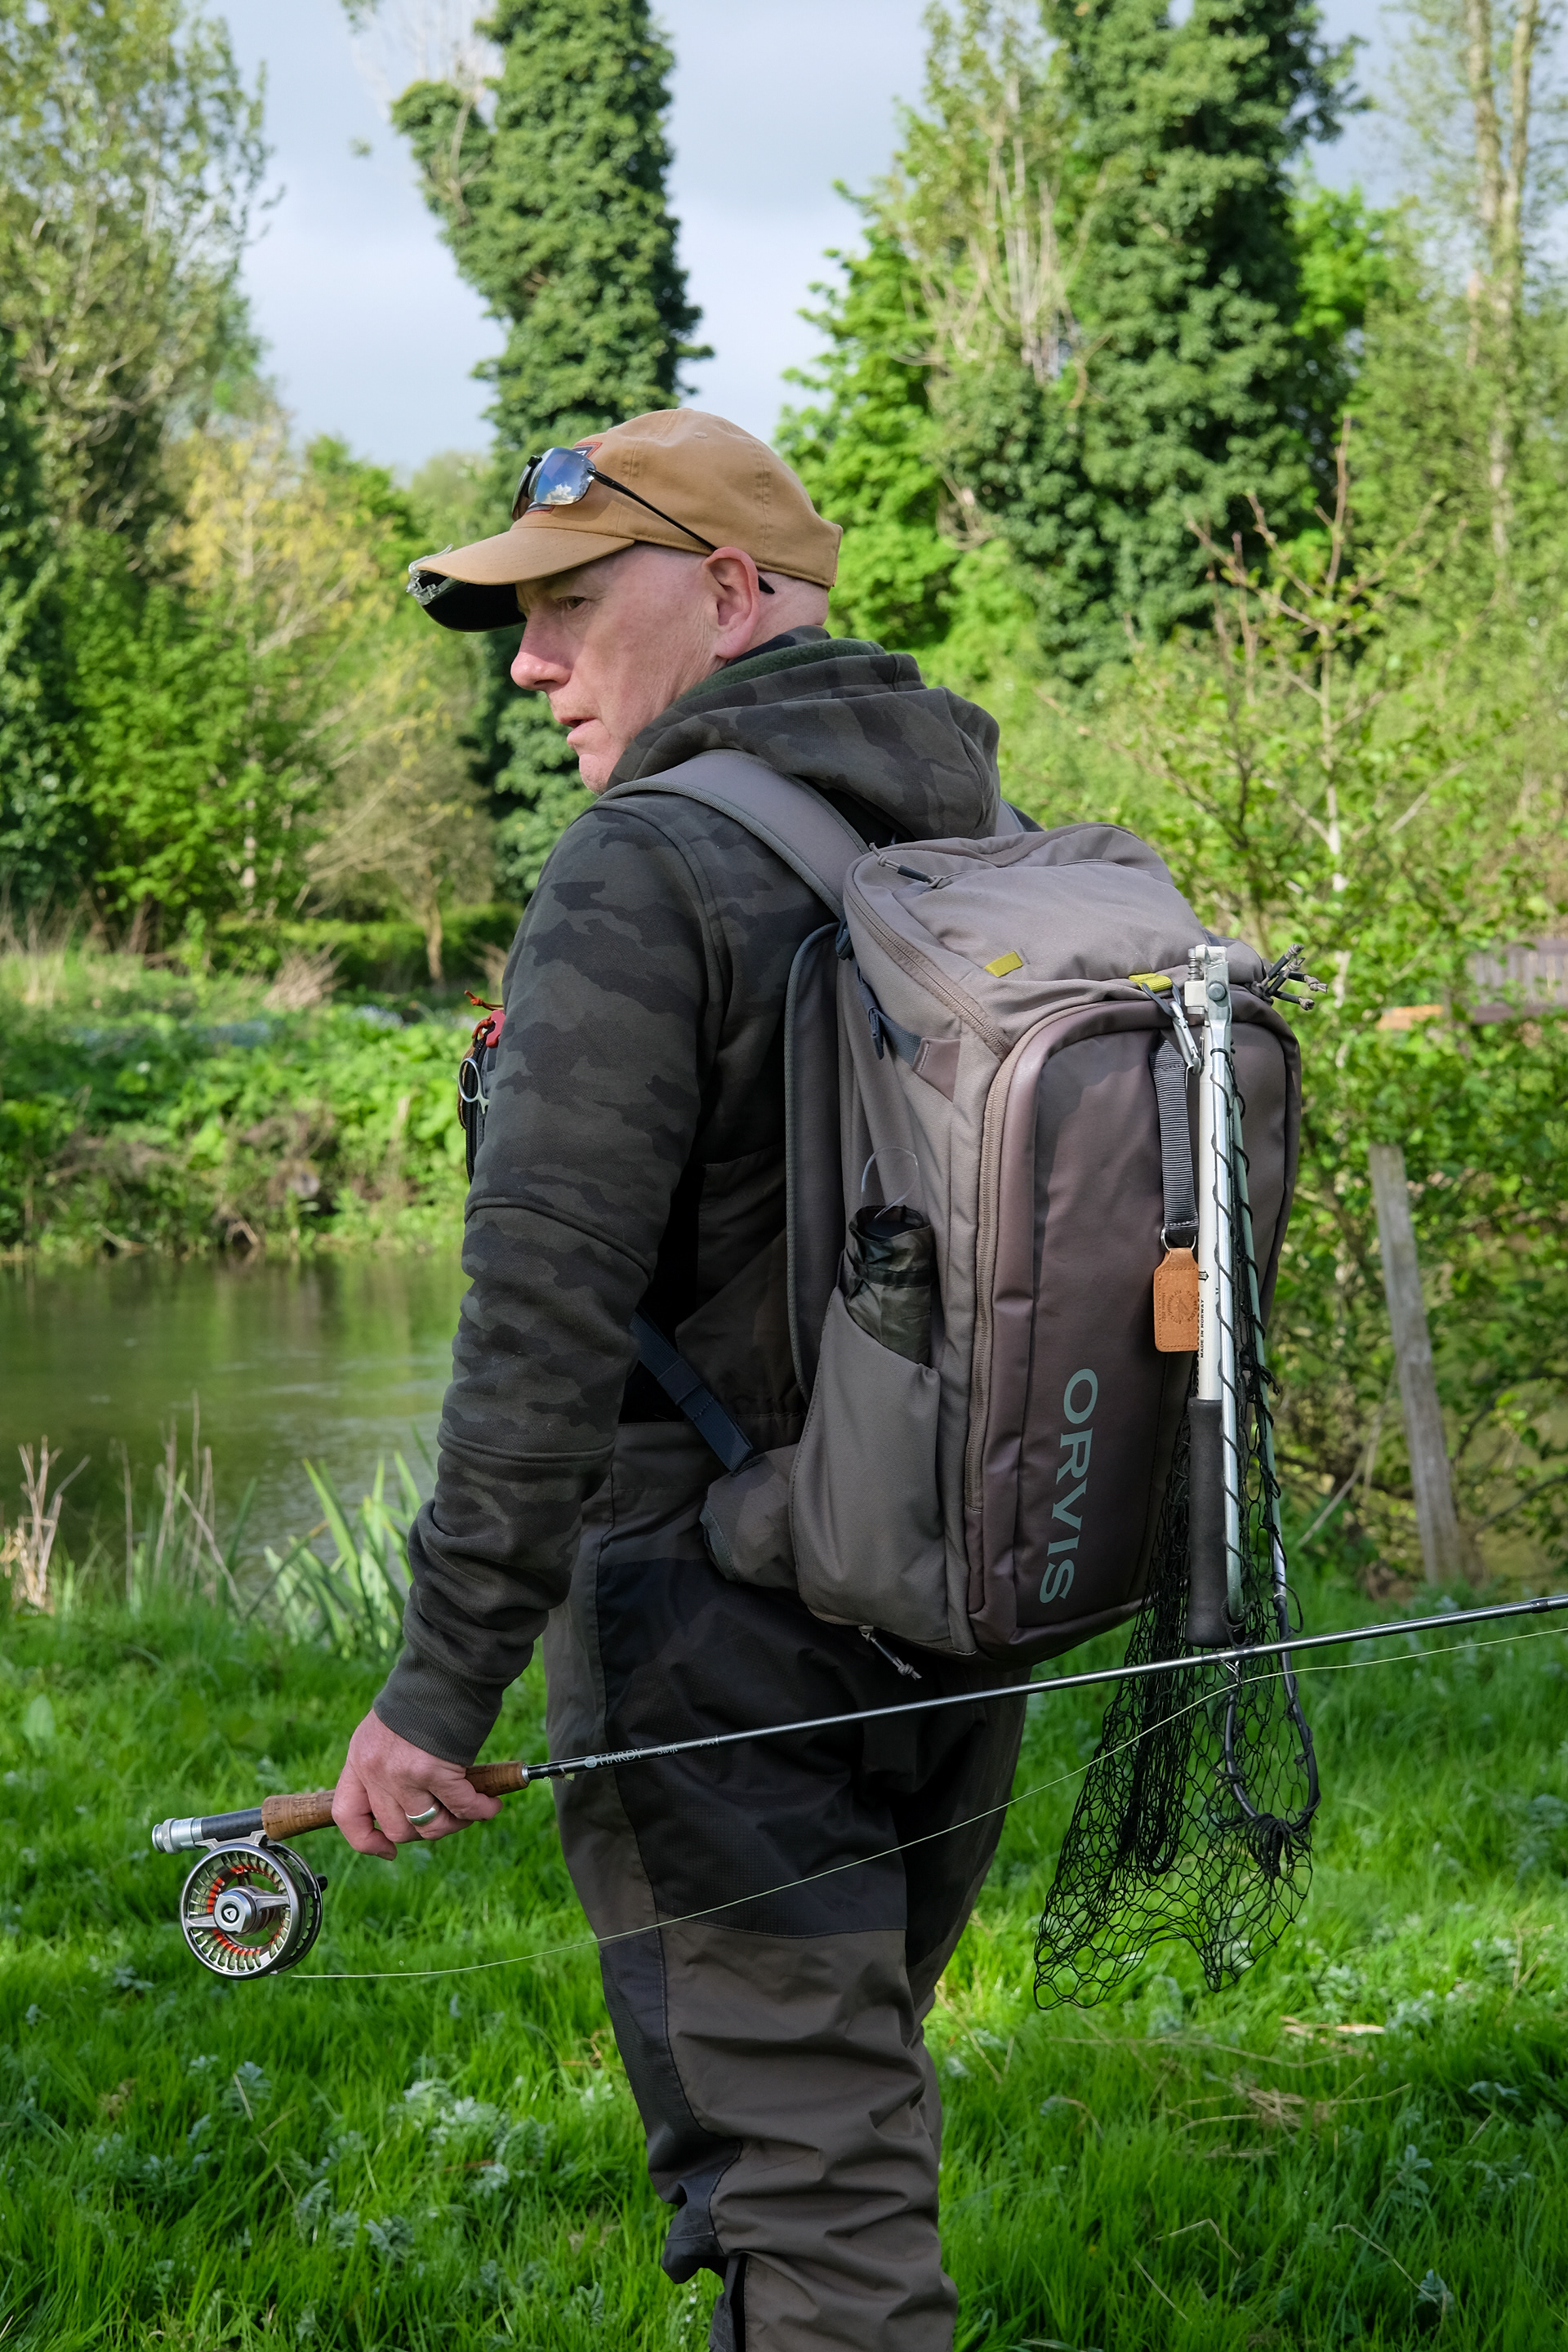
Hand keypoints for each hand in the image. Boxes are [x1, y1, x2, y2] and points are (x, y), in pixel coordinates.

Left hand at [332, 1710, 501, 1859]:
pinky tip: (491, 1805)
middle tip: (449, 1816)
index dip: (366, 1841)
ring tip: (472, 1809)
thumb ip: (388, 1765)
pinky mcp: (434, 1770)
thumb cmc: (425, 1695)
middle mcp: (374, 1770)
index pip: (347, 1815)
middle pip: (395, 1827)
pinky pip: (459, 1806)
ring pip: (427, 1825)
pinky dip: (479, 1810)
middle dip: (425, 1829)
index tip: (388, 1849)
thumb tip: (410, 1805)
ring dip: (454, 1823)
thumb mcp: (388, 1731)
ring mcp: (402, 1773)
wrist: (445, 1667)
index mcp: (359, 1759)